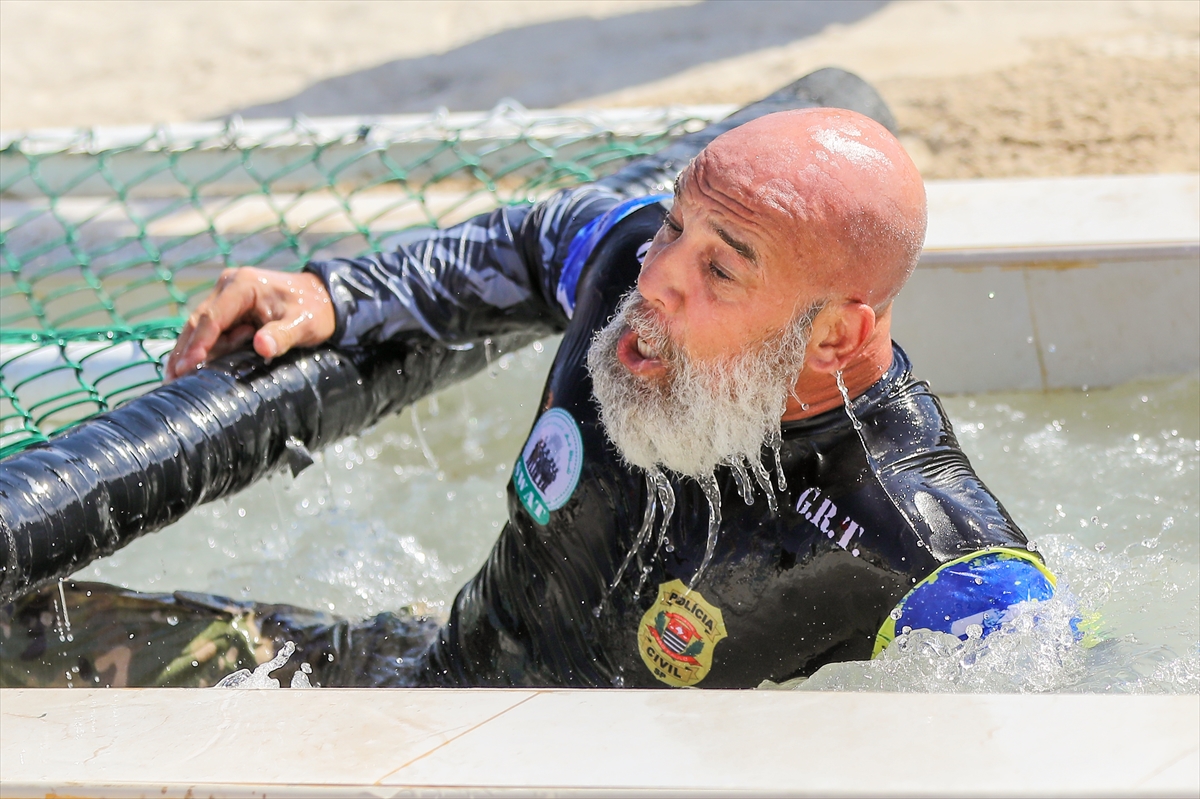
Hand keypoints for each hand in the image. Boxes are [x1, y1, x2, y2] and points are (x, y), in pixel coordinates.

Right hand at [165, 268, 335, 380]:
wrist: (324, 299)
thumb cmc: (314, 309)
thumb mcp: (304, 323)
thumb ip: (283, 335)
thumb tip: (261, 346)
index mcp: (243, 285)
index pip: (213, 317)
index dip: (199, 343)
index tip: (188, 366)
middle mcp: (228, 287)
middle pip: (198, 322)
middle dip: (185, 351)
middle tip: (171, 379)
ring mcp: (226, 297)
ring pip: (199, 327)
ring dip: (187, 352)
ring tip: (172, 379)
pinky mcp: (228, 310)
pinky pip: (209, 331)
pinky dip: (199, 349)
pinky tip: (186, 369)